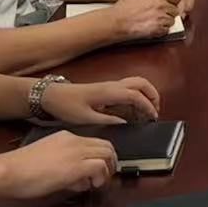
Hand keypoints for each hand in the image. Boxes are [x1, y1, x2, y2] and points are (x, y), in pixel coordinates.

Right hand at [0, 130, 116, 198]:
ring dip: (107, 170)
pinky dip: (100, 177)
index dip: (100, 157)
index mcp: (66, 137)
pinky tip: (90, 185)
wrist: (10, 170)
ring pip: (107, 154)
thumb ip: (66, 166)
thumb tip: (82, 179)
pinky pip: (99, 167)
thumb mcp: (47, 161)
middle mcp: (74, 140)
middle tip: (102, 178)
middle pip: (106, 145)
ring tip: (96, 183)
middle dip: (110, 163)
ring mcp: (76, 151)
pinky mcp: (75, 166)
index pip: (94, 142)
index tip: (96, 171)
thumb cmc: (22, 170)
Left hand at [40, 75, 160, 123]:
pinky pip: (128, 87)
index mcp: (109, 92)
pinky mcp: (106, 88)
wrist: (52, 95)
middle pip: (141, 83)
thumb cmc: (67, 106)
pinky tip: (134, 109)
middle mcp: (112, 85)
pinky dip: (138, 95)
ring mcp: (110, 85)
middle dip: (153, 95)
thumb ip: (107, 120)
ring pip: (136, 82)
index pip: (136, 96)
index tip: (153, 118)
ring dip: (147, 93)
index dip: (147, 107)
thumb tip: (125, 123)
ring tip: (148, 110)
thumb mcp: (86, 118)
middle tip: (155, 112)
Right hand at [107, 0, 179, 39]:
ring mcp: (161, 15)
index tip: (173, 6)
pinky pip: (166, 30)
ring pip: (172, 21)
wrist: (117, 22)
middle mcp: (161, 3)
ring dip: (165, 22)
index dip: (176, 2)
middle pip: (176, 10)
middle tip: (159, 16)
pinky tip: (151, 27)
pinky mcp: (158, 27)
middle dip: (169, 13)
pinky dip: (160, 30)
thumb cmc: (123, 9)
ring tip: (152, 22)